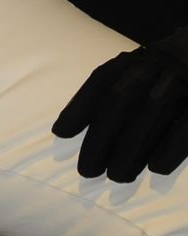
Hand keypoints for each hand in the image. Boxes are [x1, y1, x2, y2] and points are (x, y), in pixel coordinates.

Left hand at [53, 28, 187, 181]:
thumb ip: (127, 85)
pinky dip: (171, 146)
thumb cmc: (180, 70)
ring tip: (117, 177)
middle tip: (87, 171)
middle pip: (120, 99)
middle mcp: (158, 65)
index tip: (60, 132)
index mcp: (141, 58)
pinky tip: (156, 169)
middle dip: (100, 136)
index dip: (80, 105)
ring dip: (131, 148)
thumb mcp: (154, 67)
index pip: (103, 79)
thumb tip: (79, 120)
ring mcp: (184, 80)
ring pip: (150, 113)